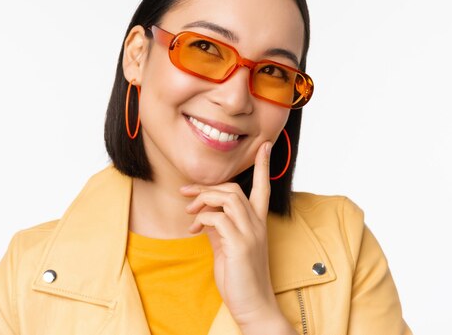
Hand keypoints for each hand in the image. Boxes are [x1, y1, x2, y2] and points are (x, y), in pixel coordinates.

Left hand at [182, 142, 292, 332]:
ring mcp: (250, 234)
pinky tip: (194, 230)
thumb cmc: (240, 277)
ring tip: (190, 211)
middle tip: (186, 193)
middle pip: (234, 189)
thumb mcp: (228, 247)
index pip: (263, 188)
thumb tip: (203, 214)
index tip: (264, 145)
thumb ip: (220, 227)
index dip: (263, 166)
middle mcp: (257, 225)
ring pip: (228, 197)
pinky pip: (217, 218)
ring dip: (204, 199)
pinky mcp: (240, 245)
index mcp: (257, 223)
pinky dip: (201, 218)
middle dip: (208, 187)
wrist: (253, 305)